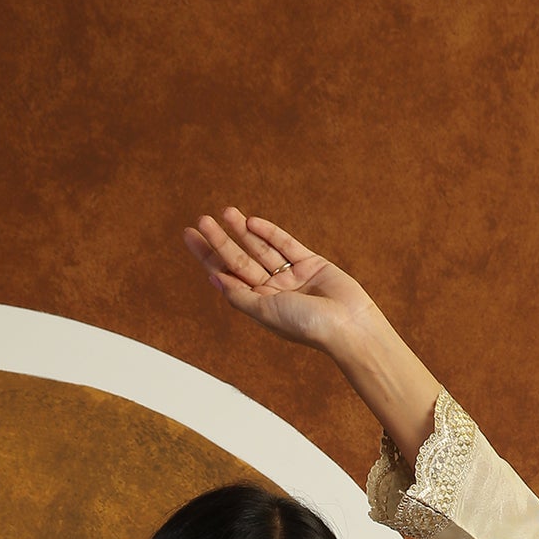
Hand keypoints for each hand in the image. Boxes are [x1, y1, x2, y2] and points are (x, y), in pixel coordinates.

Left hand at [182, 209, 379, 358]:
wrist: (348, 326)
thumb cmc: (306, 326)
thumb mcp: (266, 312)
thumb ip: (240, 296)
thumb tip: (213, 278)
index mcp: (258, 306)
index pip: (226, 276)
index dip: (208, 256)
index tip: (191, 237)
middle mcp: (272, 291)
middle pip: (239, 260)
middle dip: (220, 240)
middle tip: (202, 221)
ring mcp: (291, 277)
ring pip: (261, 249)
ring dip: (243, 231)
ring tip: (225, 212)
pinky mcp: (311, 263)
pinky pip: (286, 245)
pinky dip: (270, 233)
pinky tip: (252, 222)